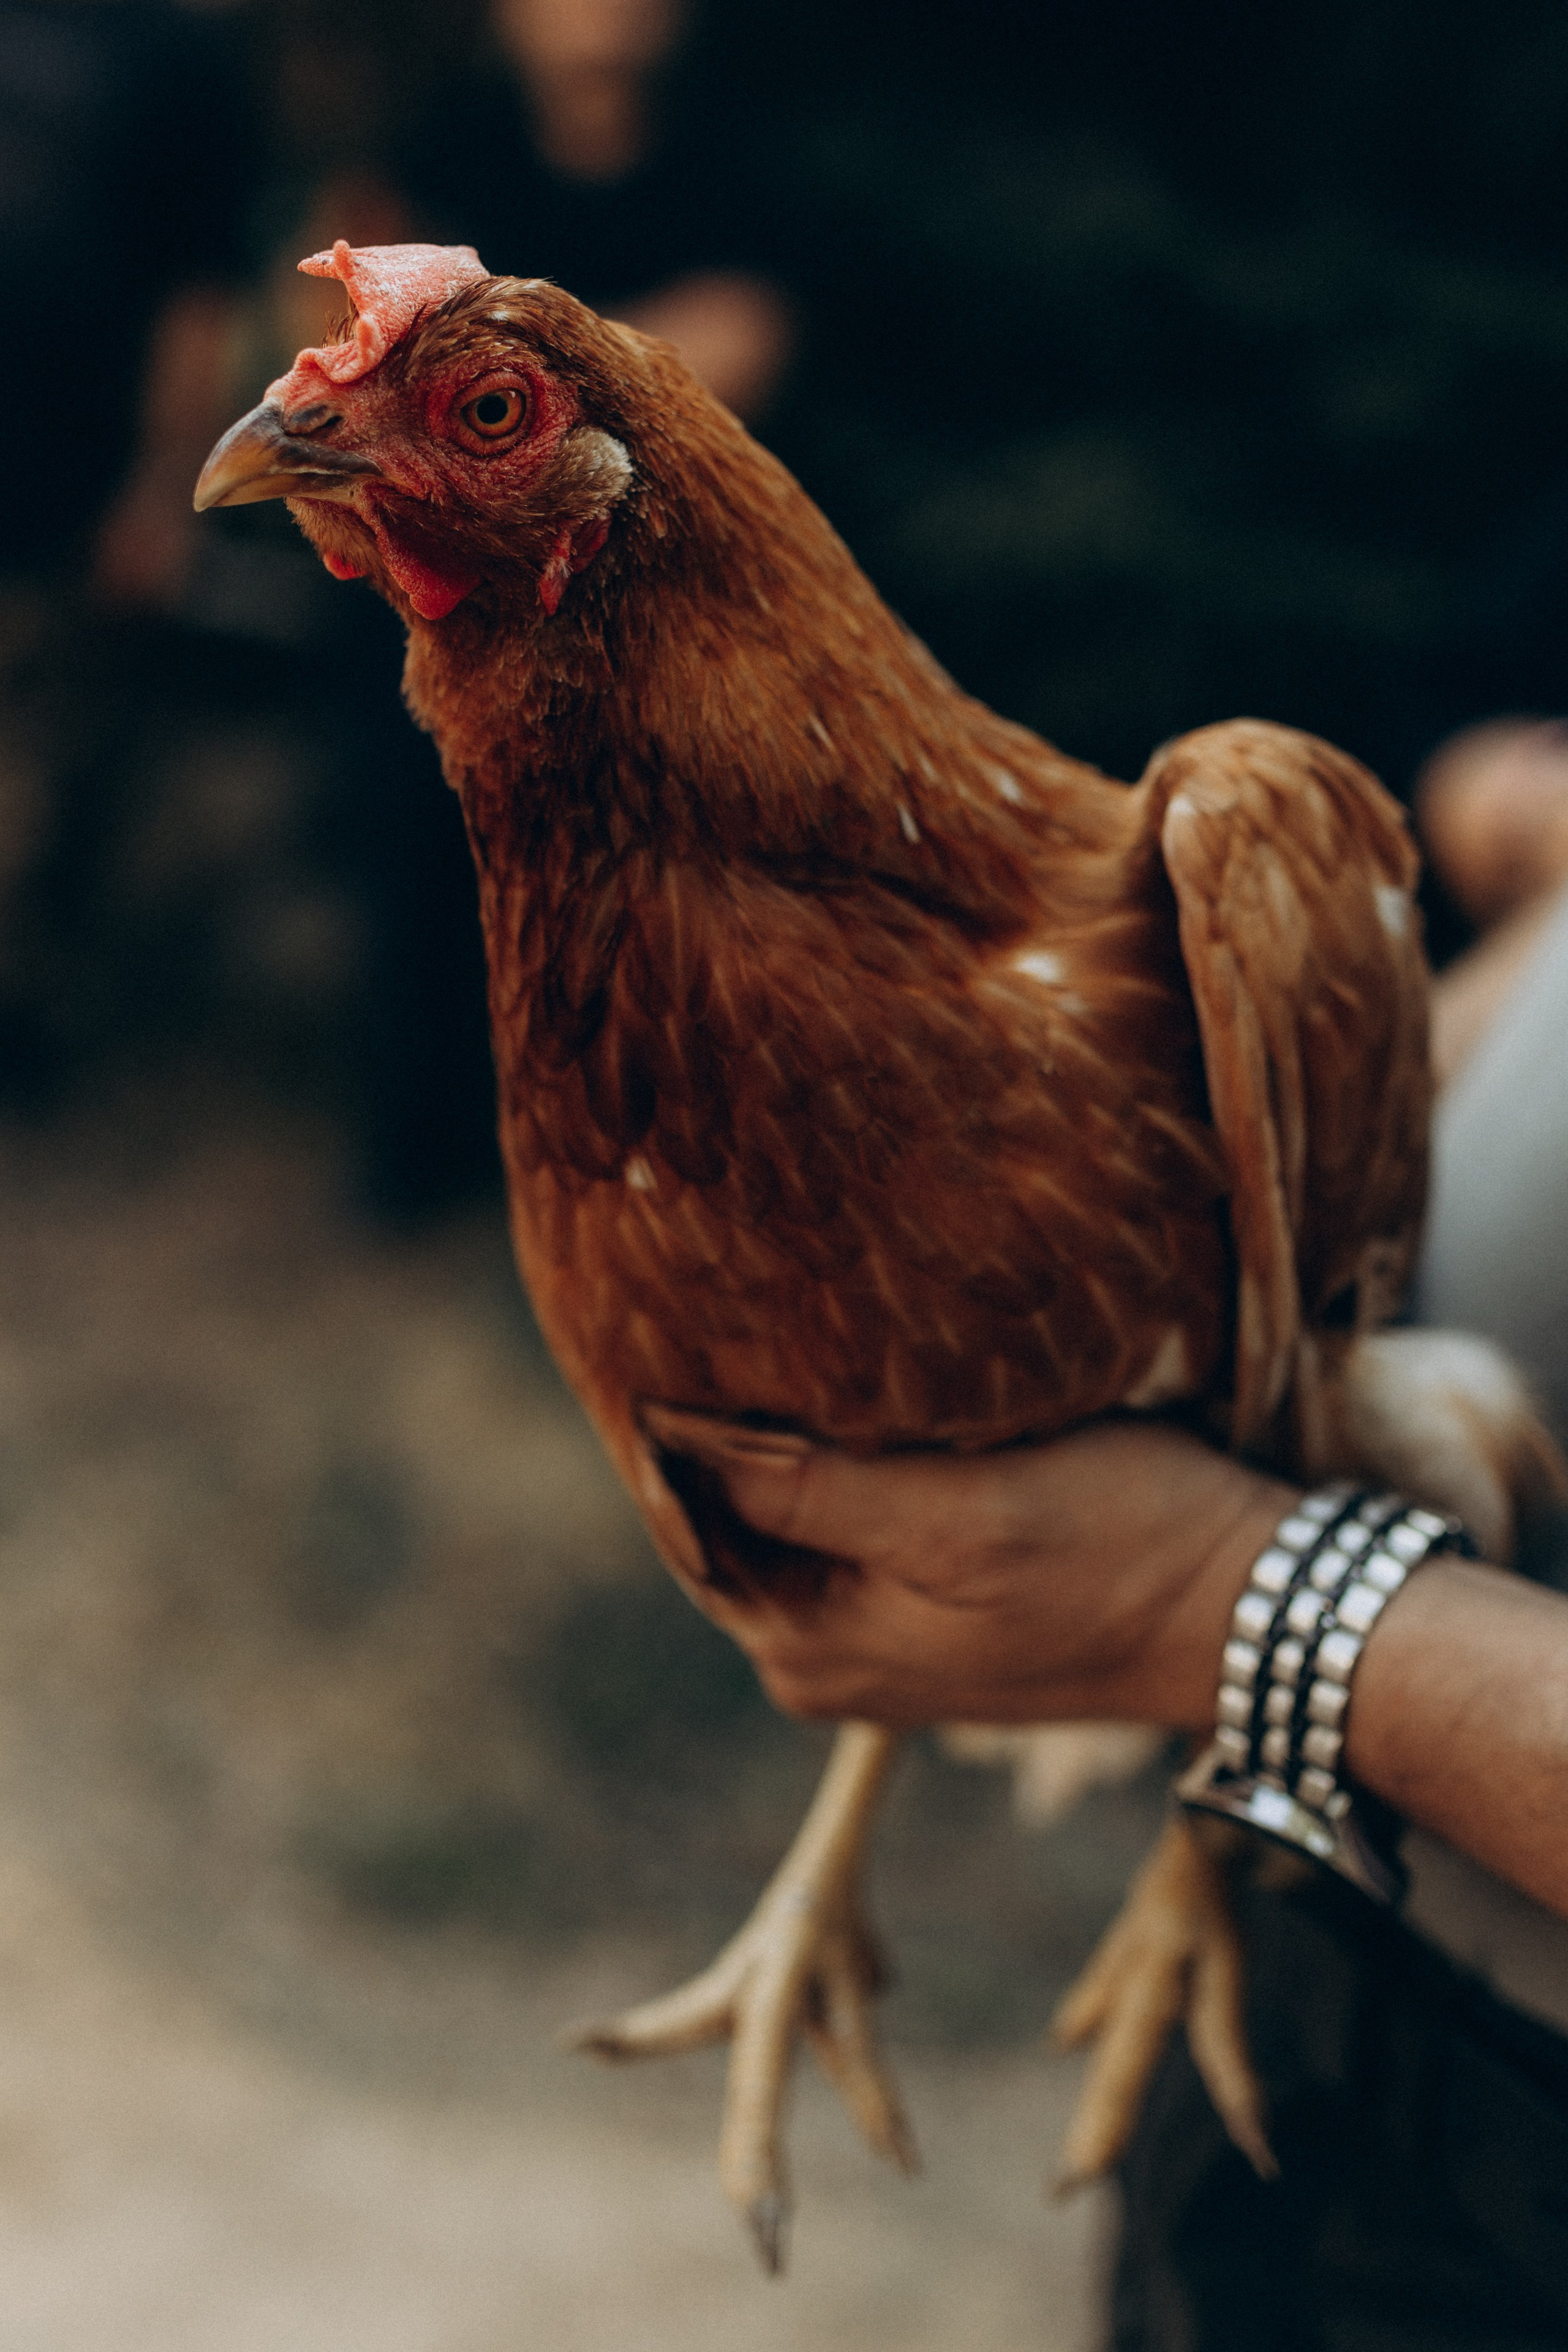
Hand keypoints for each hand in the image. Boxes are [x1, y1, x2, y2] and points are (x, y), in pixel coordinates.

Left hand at [646, 1403, 1567, 1922]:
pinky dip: (841, 1460)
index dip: (673, 1426)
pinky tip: (852, 1392)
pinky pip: (848, 1523)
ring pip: (791, 1515)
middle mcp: (822, 1663)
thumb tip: (669, 1433)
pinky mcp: (928, 1609)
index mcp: (806, 1653)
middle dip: (726, 1429)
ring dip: (785, 1438)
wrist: (1251, 1607)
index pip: (686, 1519)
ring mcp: (877, 1641)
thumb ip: (806, 1489)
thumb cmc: (1118, 1547)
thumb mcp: (954, 1514)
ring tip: (777, 1331)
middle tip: (718, 1305)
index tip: (663, 1323)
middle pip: (730, 1522)